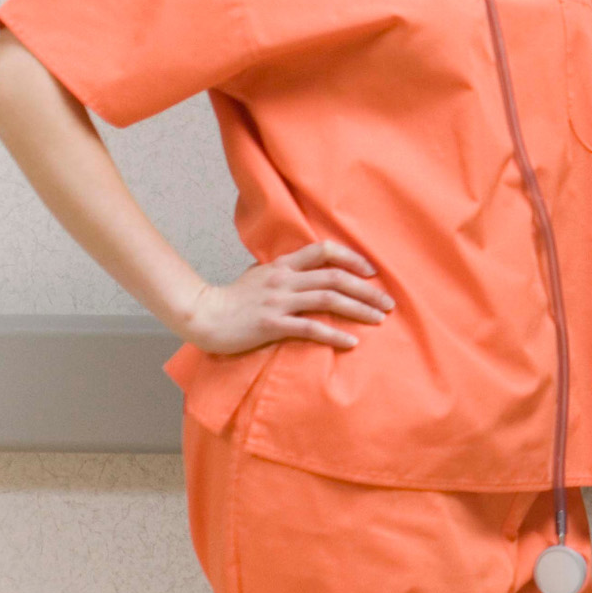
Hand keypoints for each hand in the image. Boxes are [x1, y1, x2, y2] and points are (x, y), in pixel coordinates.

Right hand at [176, 242, 393, 353]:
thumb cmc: (234, 298)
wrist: (203, 315)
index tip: (372, 272)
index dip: (352, 258)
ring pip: (328, 299)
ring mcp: (278, 301)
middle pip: (335, 277)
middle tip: (389, 302)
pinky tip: (351, 342)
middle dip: (367, 289)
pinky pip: (310, 328)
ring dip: (359, 309)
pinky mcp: (272, 324)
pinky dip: (334, 334)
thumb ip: (286, 271)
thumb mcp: (261, 275)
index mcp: (284, 265)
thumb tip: (310, 269)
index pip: (324, 250)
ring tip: (380, 319)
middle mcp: (284, 279)